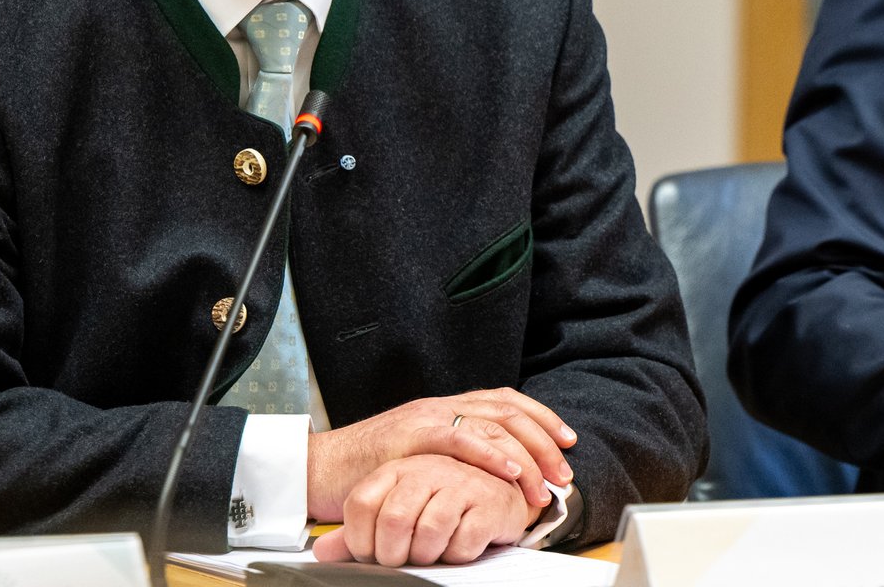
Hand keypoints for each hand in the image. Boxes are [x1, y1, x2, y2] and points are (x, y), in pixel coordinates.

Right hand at [308, 388, 575, 522]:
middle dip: (544, 441)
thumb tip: (493, 472)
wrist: (317, 468)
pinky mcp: (412, 436)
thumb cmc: (368, 469)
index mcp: (446, 408)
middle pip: (508, 411)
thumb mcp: (418, 456)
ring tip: (545, 482)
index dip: (541, 419)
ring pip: (492, 424)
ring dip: (526, 454)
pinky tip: (510, 471)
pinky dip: (491, 454)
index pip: (505, 401)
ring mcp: (427, 418)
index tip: (566, 442)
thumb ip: (451, 454)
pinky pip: (460, 440)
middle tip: (564, 471)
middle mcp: (442, 406)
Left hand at [312, 455, 535, 565]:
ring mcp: (461, 483)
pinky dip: (457, 555)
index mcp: (397, 469)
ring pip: (429, 532)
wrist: (498, 493)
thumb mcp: (395, 510)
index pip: (360, 504)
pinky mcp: (490, 503)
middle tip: (403, 558)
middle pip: (393, 520)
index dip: (359, 540)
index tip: (371, 553)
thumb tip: (323, 552)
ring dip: (427, 555)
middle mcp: (427, 470)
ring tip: (432, 551)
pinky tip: (460, 544)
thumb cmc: (442, 504)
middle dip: (394, 554)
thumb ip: (358, 532)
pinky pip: (463, 542)